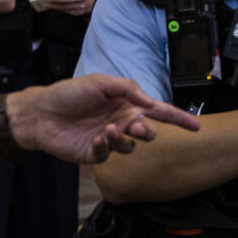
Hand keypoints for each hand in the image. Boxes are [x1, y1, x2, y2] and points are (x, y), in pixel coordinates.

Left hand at [7, 74, 201, 163]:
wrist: (40, 112)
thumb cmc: (68, 93)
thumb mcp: (100, 82)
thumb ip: (127, 88)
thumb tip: (149, 101)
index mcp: (126, 104)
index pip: (158, 111)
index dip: (179, 119)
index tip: (197, 126)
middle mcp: (121, 122)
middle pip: (148, 131)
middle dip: (147, 131)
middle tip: (137, 127)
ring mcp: (109, 139)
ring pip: (130, 147)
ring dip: (123, 140)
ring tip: (108, 131)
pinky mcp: (94, 153)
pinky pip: (108, 155)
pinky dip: (105, 147)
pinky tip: (96, 139)